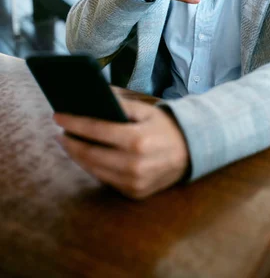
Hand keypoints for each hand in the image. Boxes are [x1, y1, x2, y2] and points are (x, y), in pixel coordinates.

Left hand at [54, 100, 189, 199]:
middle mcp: (134, 164)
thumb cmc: (165, 126)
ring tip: (68, 143)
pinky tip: (86, 156)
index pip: (97, 130)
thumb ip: (120, 103)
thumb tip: (95, 96)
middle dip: (70, 142)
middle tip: (59, 132)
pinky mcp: (134, 193)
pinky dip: (93, 167)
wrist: (191, 152)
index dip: (74, 122)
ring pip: (94, 169)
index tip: (58, 116)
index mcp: (137, 140)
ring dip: (77, 156)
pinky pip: (105, 180)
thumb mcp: (146, 110)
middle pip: (90, 154)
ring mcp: (134, 182)